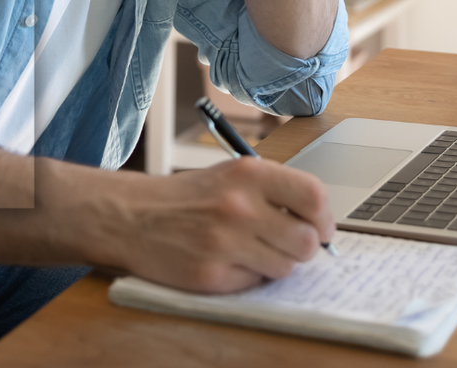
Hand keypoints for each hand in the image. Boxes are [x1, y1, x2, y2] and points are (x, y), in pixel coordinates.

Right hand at [105, 157, 334, 292]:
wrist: (131, 215)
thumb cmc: (184, 197)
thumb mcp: (227, 176)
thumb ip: (271, 191)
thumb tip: (318, 221)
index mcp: (247, 173)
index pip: (313, 195)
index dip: (324, 217)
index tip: (320, 226)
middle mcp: (240, 205)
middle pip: (307, 241)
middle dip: (301, 246)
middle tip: (283, 242)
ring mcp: (226, 242)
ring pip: (286, 267)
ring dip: (273, 263)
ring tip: (246, 249)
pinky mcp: (214, 274)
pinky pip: (256, 283)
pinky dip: (247, 276)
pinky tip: (225, 260)